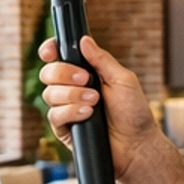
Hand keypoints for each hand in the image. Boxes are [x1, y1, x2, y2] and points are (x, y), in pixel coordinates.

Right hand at [38, 32, 156, 175]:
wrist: (136, 144)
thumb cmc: (134, 112)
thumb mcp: (122, 79)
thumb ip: (102, 60)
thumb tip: (84, 40)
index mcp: (85, 73)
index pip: (59, 57)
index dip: (50, 51)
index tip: (51, 51)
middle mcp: (72, 89)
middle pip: (48, 73)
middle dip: (64, 73)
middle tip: (86, 80)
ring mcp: (66, 109)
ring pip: (49, 94)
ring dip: (72, 95)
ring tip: (94, 101)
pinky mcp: (64, 129)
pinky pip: (54, 115)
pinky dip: (70, 112)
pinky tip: (87, 114)